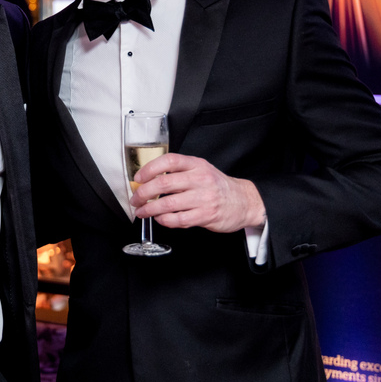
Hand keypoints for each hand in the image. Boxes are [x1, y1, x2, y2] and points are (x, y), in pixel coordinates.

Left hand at [131, 153, 264, 233]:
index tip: (138, 178)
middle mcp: (200, 179)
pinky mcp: (206, 215)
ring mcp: (203, 198)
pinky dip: (164, 220)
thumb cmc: (218, 187)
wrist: (244, 201)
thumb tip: (149, 180)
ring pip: (168, 204)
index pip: (169, 161)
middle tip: (135, 199)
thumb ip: (179, 172)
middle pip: (164, 183)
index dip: (149, 169)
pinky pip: (178, 219)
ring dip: (150, 209)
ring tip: (142, 211)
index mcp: (196, 165)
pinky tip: (160, 219)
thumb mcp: (201, 170)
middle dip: (144, 193)